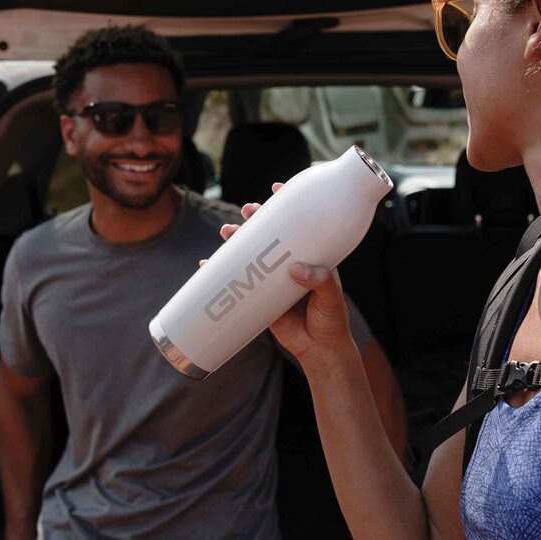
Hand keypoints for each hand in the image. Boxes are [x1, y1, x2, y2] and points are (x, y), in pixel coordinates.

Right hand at [212, 183, 356, 362]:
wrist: (320, 351)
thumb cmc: (332, 320)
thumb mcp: (331, 296)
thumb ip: (319, 281)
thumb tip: (295, 269)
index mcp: (310, 256)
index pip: (298, 224)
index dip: (287, 205)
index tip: (277, 188)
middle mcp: (289, 263)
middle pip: (268, 234)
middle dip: (255, 219)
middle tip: (248, 211)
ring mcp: (272, 280)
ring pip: (250, 253)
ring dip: (236, 239)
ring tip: (228, 232)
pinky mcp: (259, 298)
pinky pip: (237, 281)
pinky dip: (220, 272)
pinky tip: (207, 265)